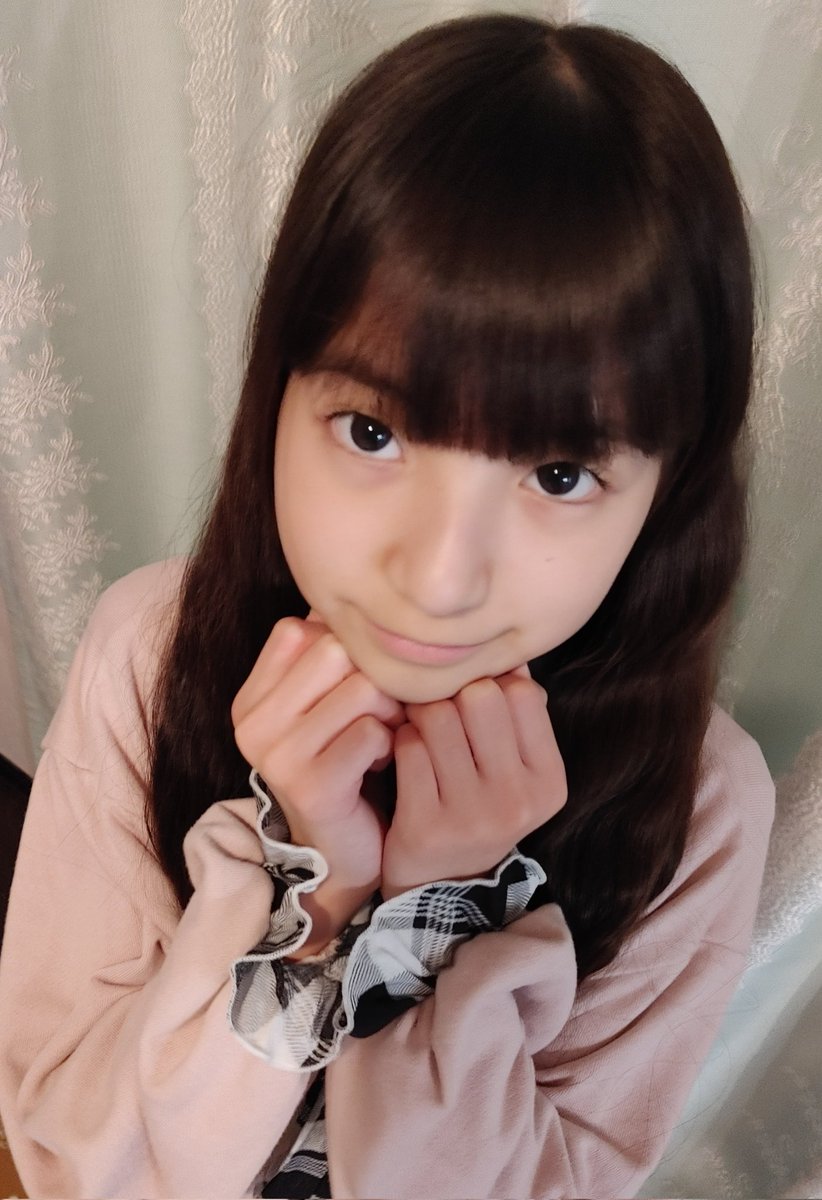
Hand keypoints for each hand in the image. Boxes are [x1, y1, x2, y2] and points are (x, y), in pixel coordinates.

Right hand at [231, 615, 403, 952]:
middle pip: (334, 648)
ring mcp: (278, 755)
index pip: (299, 628)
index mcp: (252, 699)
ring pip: (362, 687)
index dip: (344, 647)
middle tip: (380, 713)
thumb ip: (329, 657)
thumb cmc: (346, 767)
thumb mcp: (326, 708)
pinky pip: (371, 732)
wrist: (342, 856)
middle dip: (374, 675)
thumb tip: (361, 598)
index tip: (355, 685)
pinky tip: (381, 764)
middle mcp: (253, 723)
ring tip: (383, 736)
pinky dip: (390, 744)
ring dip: (389, 711)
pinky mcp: (312, 785)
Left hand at [381, 669, 565, 899]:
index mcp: (549, 780)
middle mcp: (518, 799)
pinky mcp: (427, 826)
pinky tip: (402, 757)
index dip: (490, 683)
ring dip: (421, 716)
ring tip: (420, 733)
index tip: (470, 699)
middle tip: (439, 710)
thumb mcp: (514, 769)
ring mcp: (473, 815)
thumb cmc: (477, 806)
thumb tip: (511, 655)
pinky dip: (400, 741)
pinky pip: (407, 747)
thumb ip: (516, 714)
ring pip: (438, 716)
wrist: (440, 885)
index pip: (521, 692)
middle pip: (480, 696)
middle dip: (452, 694)